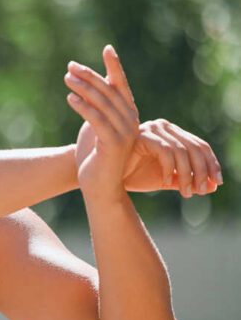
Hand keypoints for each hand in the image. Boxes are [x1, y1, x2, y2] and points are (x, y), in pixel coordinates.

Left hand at [68, 50, 223, 197]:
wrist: (100, 188)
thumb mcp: (96, 129)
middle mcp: (130, 122)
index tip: (107, 48)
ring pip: (103, 104)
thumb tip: (84, 90)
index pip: (121, 86)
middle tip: (71, 66)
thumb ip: (96, 110)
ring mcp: (124, 133)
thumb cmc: (95, 158)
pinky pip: (97, 120)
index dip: (115, 67)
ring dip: (84, 88)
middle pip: (109, 91)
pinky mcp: (113, 144)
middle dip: (90, 76)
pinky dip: (84, 107)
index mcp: (128, 116)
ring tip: (67, 78)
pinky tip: (70, 98)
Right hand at [75, 120, 222, 196]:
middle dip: (203, 171)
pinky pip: (164, 151)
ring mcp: (150, 129)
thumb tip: (212, 187)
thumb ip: (184, 180)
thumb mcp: (163, 178)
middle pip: (195, 147)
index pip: (199, 145)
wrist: (102, 176)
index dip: (212, 165)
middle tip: (202, 191)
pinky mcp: (139, 136)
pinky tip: (167, 182)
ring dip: (187, 174)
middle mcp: (162, 127)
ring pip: (181, 150)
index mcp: (169, 134)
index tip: (216, 184)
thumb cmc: (131, 174)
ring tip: (184, 192)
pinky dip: (170, 169)